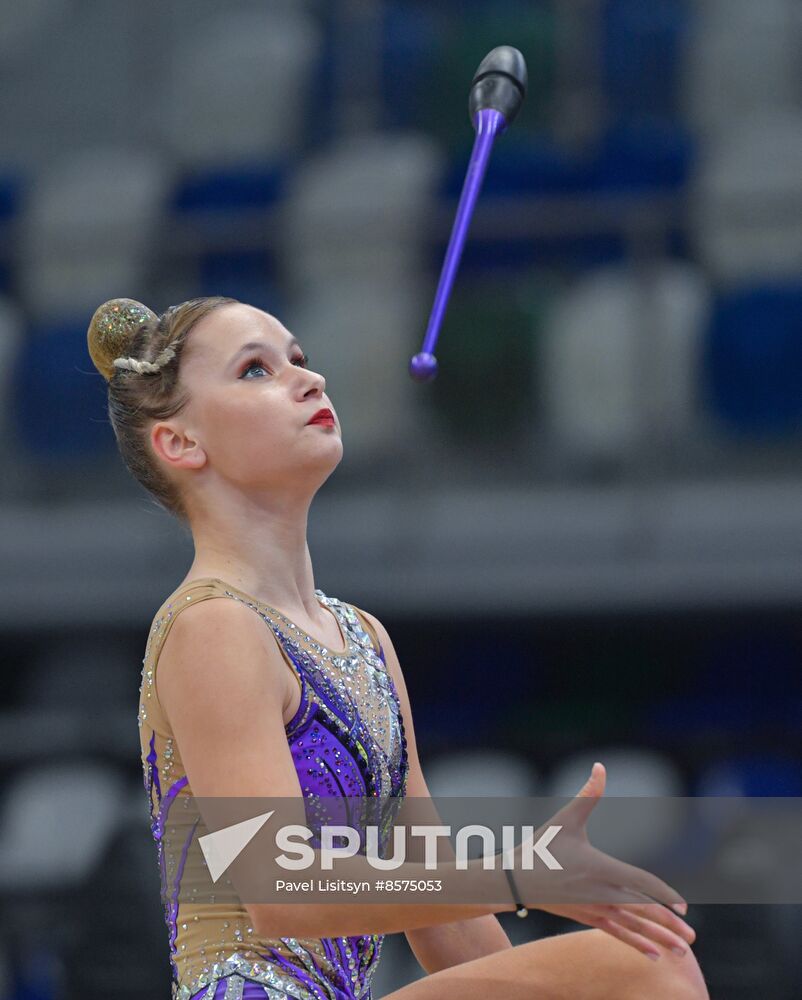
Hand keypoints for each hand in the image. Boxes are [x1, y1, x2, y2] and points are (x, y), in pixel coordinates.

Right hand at [515, 763, 695, 961]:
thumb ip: (587, 793)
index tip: (682, 905)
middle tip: (692, 937)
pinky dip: (637, 943)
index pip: (639, 882)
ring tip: (683, 952)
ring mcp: (594, 908)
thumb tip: (600, 766)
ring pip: (633, 926)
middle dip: (668, 925)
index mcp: (600, 868)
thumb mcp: (566, 818)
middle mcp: (601, 892)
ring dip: (659, 939)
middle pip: (642, 911)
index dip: (662, 893)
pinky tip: (654, 956)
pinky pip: (618, 933)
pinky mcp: (587, 917)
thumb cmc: (541, 846)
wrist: (516, 879)